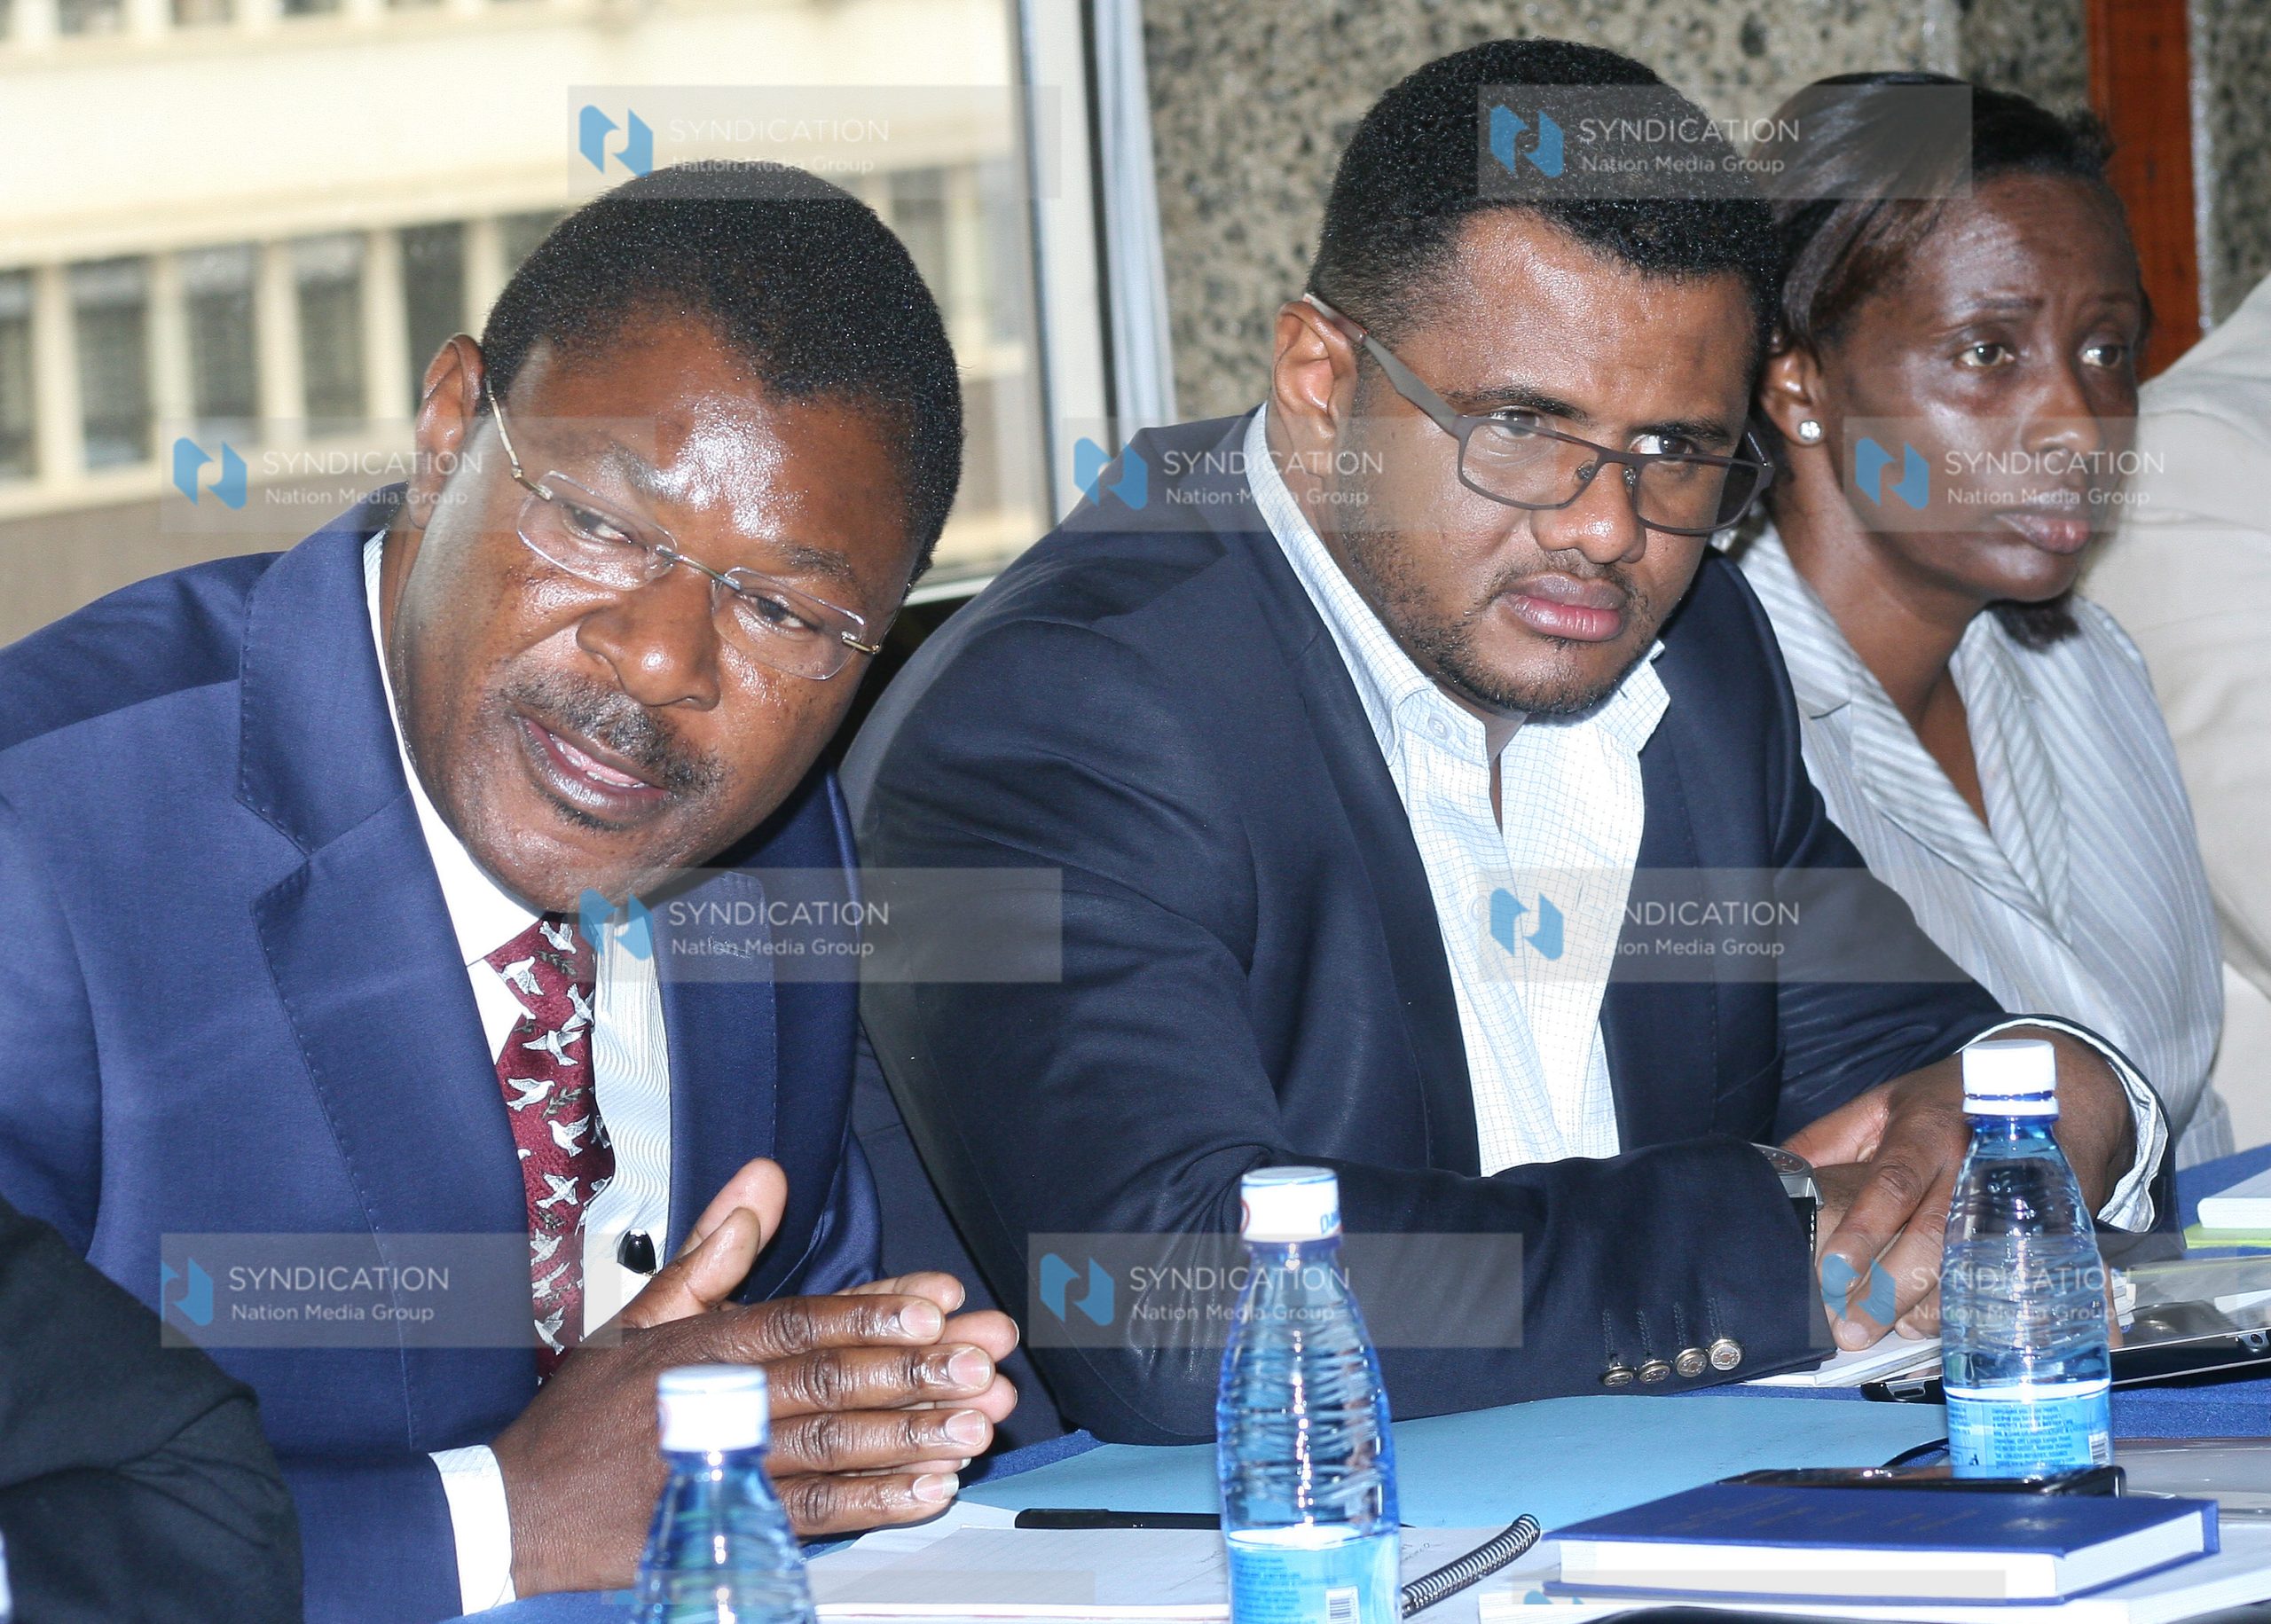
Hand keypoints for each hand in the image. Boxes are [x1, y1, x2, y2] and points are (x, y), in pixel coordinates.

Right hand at [490, 1158, 1020, 1594]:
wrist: (517, 1511)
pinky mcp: (728, 1526)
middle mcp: (716, 1403)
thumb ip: (714, 1247)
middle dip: (914, 1370)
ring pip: (831, 1449)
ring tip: (976, 1426)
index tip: (938, 1301)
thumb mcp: (642, 1314)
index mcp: (700, 1344)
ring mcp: (724, 1469)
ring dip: (909, 1436)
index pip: (800, 1320)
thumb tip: (764, 1177)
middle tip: (984, 1361)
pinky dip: (874, 1504)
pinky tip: (929, 1490)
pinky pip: (811, 1517)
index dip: (872, 1310)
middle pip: (828, 1382)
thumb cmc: (588, 1411)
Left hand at [1786, 1028, 2134, 1348]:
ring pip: (1972, 1262)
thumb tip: (1774, 1173)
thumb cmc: (1949, 1102)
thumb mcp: (1884, 1104)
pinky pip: (2007, 1272)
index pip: (1892, 1183)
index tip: (1833, 1268)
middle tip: (1854, 1327)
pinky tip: (1942, 1326)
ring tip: (1893, 1333)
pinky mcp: (2044, 1224)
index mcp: (1926, 1131)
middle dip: (1892, 1287)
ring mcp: (2014, 1197)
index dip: (1865, 1229)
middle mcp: (1972, 1164)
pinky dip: (1974, 1304)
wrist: (2058, 1091)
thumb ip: (1829, 1139)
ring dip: (1931, 1305)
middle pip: (1935, 1234)